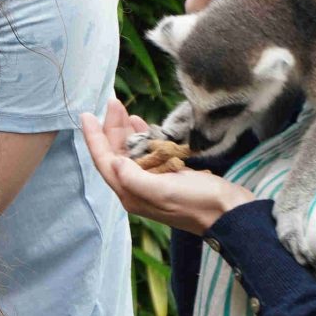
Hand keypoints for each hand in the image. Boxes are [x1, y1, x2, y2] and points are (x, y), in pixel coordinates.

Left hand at [80, 98, 255, 234]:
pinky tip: (140, 123)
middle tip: (113, 102)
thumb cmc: (199, 203)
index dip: (94, 138)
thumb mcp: (165, 191)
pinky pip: (147, 153)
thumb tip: (115, 163)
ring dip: (125, 130)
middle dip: (111, 128)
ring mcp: (152, 182)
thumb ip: (136, 179)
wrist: (229, 213)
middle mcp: (137, 189)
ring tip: (123, 108)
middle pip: (115, 154)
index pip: (104, 161)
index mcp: (131, 193)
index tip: (85, 115)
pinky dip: (142, 136)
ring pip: (130, 152)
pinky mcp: (167, 176)